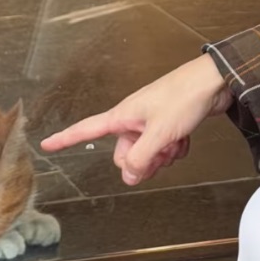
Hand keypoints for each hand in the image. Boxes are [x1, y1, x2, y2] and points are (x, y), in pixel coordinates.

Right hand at [40, 51, 232, 186]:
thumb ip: (141, 158)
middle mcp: (133, 120)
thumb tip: (128, 177)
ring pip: (146, 154)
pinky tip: (184, 140)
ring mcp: (150, 123)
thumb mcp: (160, 133)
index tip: (46, 145)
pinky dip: (174, 149)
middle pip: (124, 155)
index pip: (86, 130)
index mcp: (122, 116)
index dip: (65, 138)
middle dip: (142, 161)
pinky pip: (163, 149)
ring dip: (162, 156)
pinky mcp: (167, 125)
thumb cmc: (184, 96)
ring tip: (175, 143)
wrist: (213, 83)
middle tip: (160, 154)